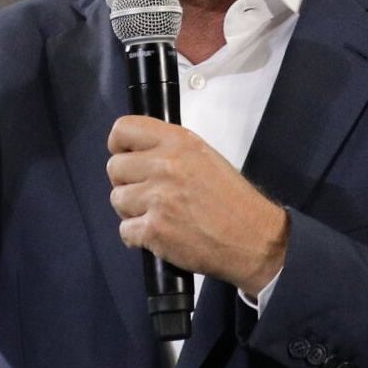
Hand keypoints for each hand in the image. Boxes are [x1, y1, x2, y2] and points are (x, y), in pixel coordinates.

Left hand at [107, 116, 287, 296]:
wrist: (254, 238)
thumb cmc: (233, 200)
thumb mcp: (204, 156)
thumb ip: (170, 150)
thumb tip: (137, 154)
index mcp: (178, 142)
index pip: (123, 129)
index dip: (119, 145)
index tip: (125, 156)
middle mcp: (165, 165)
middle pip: (114, 168)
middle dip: (126, 182)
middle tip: (146, 193)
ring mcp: (158, 198)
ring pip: (117, 200)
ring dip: (132, 211)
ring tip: (157, 215)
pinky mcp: (154, 229)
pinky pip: (125, 231)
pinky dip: (138, 236)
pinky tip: (159, 234)